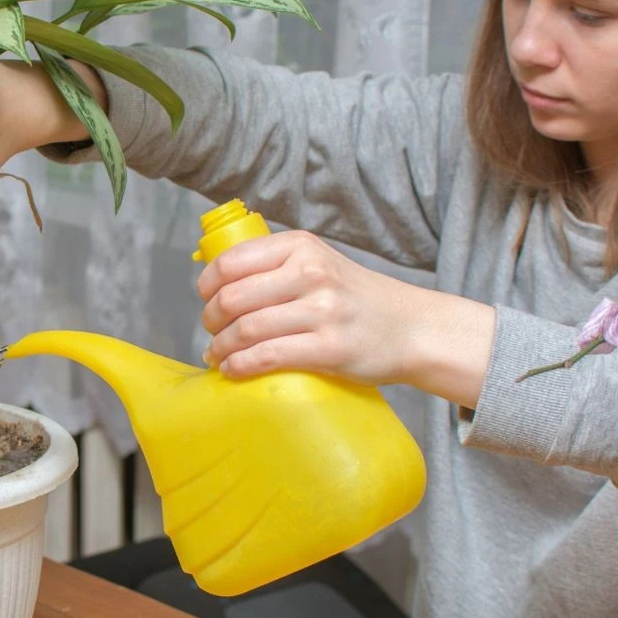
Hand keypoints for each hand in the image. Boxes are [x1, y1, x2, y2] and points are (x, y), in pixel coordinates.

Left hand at [197, 230, 494, 408]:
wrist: (412, 327)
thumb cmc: (357, 298)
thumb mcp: (321, 263)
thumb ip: (278, 266)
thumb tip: (220, 283)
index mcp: (302, 246)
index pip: (232, 261)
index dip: (207, 284)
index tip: (205, 299)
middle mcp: (311, 273)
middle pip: (233, 297)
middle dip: (211, 319)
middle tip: (212, 332)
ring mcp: (322, 311)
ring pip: (247, 329)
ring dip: (221, 347)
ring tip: (217, 355)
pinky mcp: (330, 348)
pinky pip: (268, 356)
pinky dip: (240, 365)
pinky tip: (232, 370)